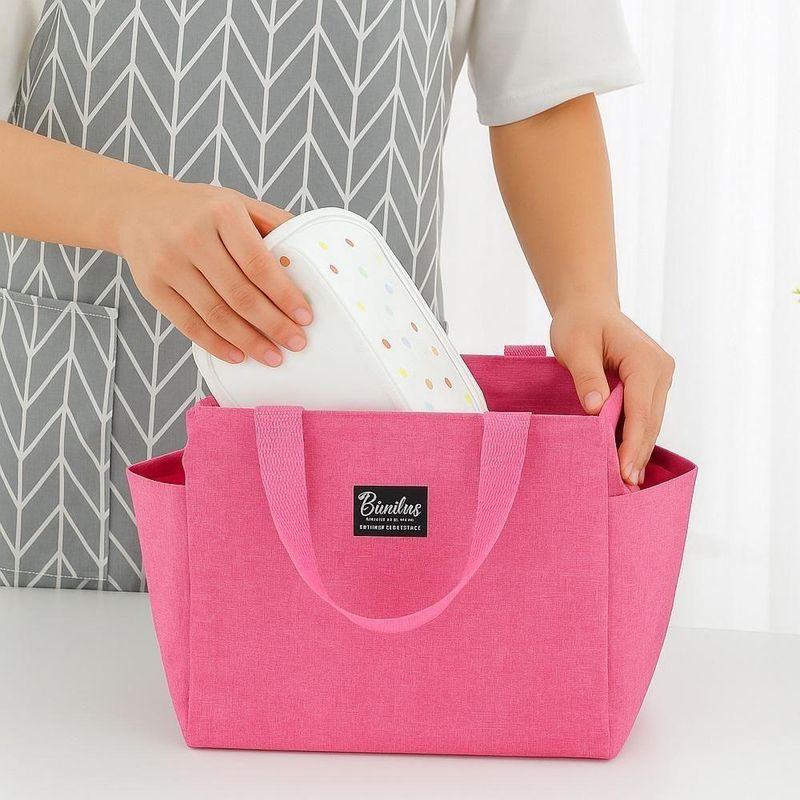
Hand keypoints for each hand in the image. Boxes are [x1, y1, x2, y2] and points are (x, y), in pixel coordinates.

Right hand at [115, 177, 310, 366]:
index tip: (305, 317)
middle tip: (296, 343)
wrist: (137, 208)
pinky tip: (239, 355)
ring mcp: (168, 263)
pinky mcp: (152, 287)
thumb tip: (312, 251)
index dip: (284, 295)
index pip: (259, 264)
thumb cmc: (199, 210)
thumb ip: (272, 223)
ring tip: (272, 356)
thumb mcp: (236, 203)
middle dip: (273, 325)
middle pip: (239, 294)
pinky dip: (216, 344)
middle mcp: (191, 236)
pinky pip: (189, 324)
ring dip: (249, 341)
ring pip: (215, 314)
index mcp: (221, 213)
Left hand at [550, 302, 674, 485]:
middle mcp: (660, 370)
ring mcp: (659, 379)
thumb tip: (596, 408)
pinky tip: (626, 462)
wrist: (588, 308)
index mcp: (646, 361)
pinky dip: (634, 438)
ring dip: (637, 450)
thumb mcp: (575, 347)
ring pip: (649, 422)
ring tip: (627, 483)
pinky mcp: (651, 386)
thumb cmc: (579, 324)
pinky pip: (644, 416)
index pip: (640, 411)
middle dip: (637, 454)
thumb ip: (586, 377)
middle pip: (649, 422)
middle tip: (624, 488)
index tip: (623, 471)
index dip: (631, 443)